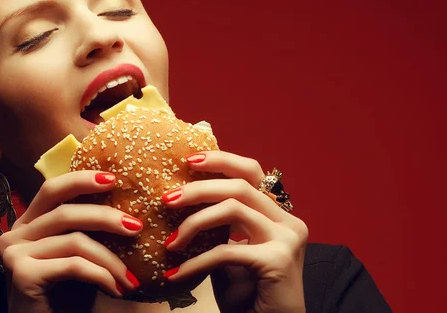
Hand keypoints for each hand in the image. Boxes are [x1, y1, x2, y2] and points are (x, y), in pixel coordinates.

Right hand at [0, 171, 141, 312]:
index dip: (81, 180)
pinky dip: (101, 275)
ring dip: (111, 260)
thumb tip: (124, 205)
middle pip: (65, 212)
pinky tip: (117, 289)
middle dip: (105, 217)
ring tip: (131, 278)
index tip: (114, 179)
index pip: (52, 189)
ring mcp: (14, 253)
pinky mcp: (22, 274)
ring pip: (75, 241)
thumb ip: (85, 230)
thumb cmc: (66, 297)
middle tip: (136, 226)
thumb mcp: (77, 255)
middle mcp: (14, 234)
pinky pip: (73, 265)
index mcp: (27, 224)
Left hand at [162, 151, 307, 312]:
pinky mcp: (278, 259)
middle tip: (166, 199)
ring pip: (233, 208)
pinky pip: (226, 250)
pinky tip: (176, 274)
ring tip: (171, 241)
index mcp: (276, 213)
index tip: (188, 160)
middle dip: (198, 189)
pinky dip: (196, 262)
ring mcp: (287, 238)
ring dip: (194, 222)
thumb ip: (218, 225)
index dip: (221, 160)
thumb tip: (179, 198)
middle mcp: (287, 220)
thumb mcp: (228, 250)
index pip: (251, 172)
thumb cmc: (246, 294)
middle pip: (240, 185)